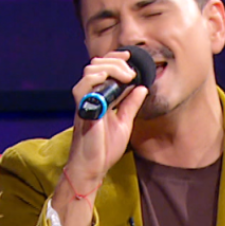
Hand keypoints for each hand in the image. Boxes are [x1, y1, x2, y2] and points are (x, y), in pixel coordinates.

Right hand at [64, 51, 148, 186]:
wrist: (93, 167)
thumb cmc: (104, 149)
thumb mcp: (124, 123)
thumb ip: (131, 105)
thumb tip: (142, 88)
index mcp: (100, 98)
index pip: (103, 68)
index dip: (116, 59)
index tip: (130, 58)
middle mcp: (90, 97)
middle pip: (97, 65)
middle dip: (116, 62)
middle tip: (131, 72)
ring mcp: (85, 102)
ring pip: (90, 71)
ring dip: (109, 68)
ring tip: (125, 76)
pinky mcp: (82, 110)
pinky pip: (82, 87)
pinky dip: (95, 79)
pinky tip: (108, 81)